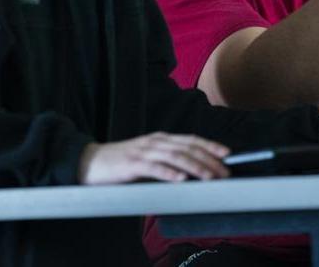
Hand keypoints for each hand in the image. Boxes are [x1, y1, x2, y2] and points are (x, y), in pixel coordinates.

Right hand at [78, 132, 230, 184]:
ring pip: (175, 157)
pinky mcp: (132, 164)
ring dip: (195, 167)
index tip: (227, 154)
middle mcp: (155, 141)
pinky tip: (181, 179)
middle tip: (224, 172)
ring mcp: (143, 151)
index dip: (210, 145)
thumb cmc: (122, 162)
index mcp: (160, 139)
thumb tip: (191, 172)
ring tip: (210, 176)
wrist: (91, 161)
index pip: (190, 139)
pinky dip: (169, 173)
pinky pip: (154, 168)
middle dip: (209, 159)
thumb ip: (167, 161)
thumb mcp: (148, 157)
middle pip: (187, 148)